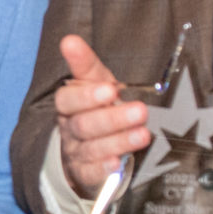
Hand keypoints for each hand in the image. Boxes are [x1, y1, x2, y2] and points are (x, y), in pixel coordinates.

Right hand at [52, 34, 148, 196]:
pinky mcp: (84, 174)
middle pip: (84, 125)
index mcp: (69, 104)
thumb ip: (85, 64)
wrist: (89, 146)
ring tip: (144, 134)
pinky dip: (103, 168)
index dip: (87, 96)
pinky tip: (117, 164)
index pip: (68, 99)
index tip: (109, 89)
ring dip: (118, 141)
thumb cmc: (97, 107)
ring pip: (92, 148)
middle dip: (112, 118)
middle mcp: (70, 128)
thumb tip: (69, 39)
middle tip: (140, 111)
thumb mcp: (95, 82)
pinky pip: (91, 173)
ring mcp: (76, 152)